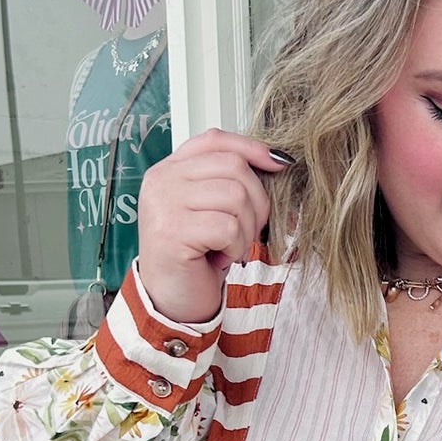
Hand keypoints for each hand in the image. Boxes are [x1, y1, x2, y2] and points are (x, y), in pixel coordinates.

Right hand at [135, 128, 291, 323]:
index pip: (215, 140)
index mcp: (169, 169)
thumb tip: (279, 160)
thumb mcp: (214, 210)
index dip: (252, 148)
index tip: (279, 164)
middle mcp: (161, 180)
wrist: (173, 300)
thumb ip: (230, 181)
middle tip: (249, 230)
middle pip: (234, 166)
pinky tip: (220, 258)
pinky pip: (228, 227)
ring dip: (245, 229)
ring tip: (230, 246)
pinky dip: (235, 246)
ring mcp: (163, 204)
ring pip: (235, 196)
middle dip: (257, 201)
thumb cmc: (197, 256)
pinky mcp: (172, 232)